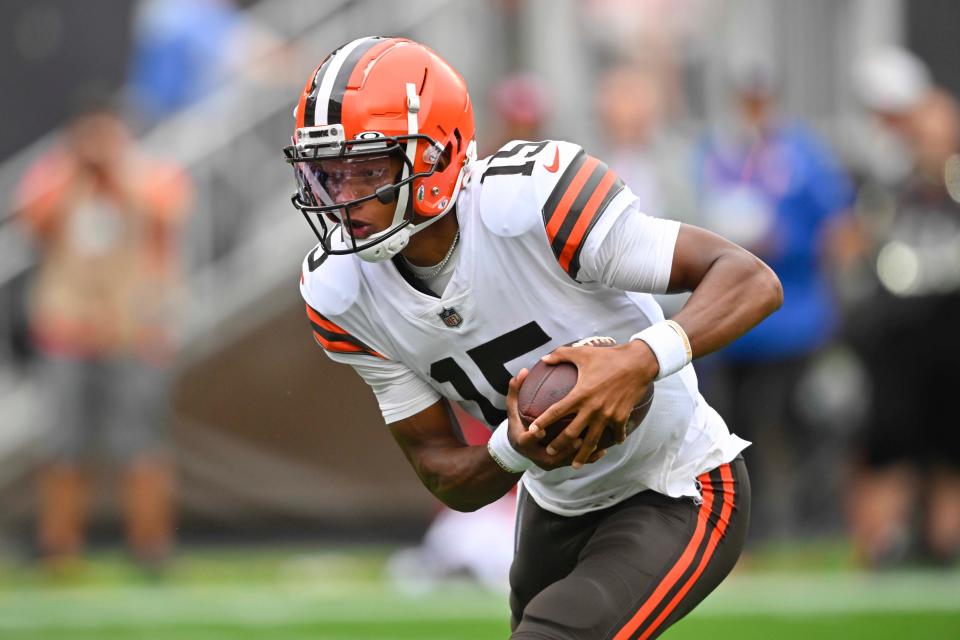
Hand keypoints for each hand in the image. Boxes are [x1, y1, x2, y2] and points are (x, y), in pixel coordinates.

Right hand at [506, 368, 606, 470]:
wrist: (517, 448)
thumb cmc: (518, 424)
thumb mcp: (513, 408)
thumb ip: (516, 389)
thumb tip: (523, 370)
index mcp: (523, 440)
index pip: (528, 438)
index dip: (536, 433)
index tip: (543, 428)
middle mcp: (536, 455)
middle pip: (553, 454)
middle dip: (566, 447)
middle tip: (579, 437)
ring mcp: (548, 463)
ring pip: (567, 460)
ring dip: (583, 453)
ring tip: (599, 444)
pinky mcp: (557, 466)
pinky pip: (574, 461)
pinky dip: (589, 458)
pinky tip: (603, 450)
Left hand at [529, 341, 657, 468]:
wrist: (638, 363)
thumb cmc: (609, 357)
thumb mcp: (583, 353)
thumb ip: (561, 355)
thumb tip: (544, 358)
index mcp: (580, 394)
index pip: (556, 411)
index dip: (543, 421)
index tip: (533, 429)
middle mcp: (592, 408)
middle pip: (571, 432)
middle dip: (559, 445)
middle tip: (549, 453)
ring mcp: (608, 415)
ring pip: (592, 441)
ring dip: (582, 454)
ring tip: (574, 464)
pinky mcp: (621, 417)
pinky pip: (616, 433)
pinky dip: (613, 440)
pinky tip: (609, 447)